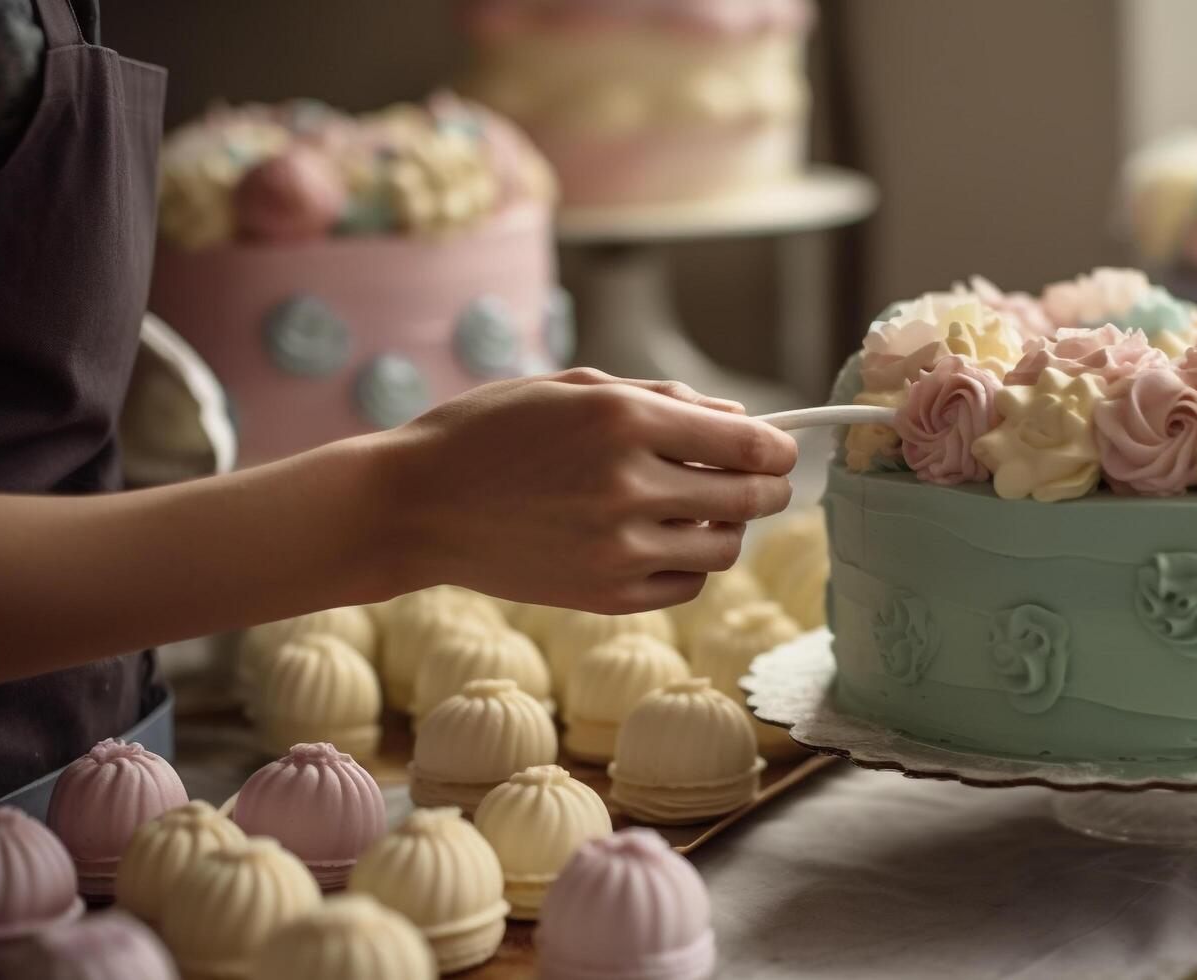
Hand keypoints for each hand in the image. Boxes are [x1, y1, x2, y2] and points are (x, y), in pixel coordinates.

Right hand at [377, 368, 797, 612]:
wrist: (416, 505)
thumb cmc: (492, 432)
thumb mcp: (575, 388)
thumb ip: (664, 399)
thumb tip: (741, 423)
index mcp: (624, 420)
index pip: (748, 444)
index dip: (779, 447)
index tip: (780, 449)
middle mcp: (628, 484)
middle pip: (748, 498)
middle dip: (767, 486)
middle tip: (761, 481)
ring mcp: (618, 548)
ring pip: (723, 547)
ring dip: (727, 526)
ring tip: (700, 508)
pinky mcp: (606, 595)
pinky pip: (685, 585)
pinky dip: (688, 564)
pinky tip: (661, 540)